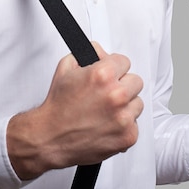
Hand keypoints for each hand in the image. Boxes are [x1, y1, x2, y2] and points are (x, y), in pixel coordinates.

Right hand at [6, 42, 143, 179]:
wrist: (50, 137)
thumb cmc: (58, 106)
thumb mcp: (67, 67)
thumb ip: (89, 52)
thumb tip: (102, 51)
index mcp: (103, 74)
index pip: (125, 62)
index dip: (114, 68)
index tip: (109, 76)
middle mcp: (116, 95)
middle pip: (136, 81)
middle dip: (122, 85)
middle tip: (107, 94)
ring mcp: (123, 117)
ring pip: (137, 103)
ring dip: (126, 106)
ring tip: (106, 111)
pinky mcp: (127, 136)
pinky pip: (135, 125)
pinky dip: (124, 126)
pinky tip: (108, 124)